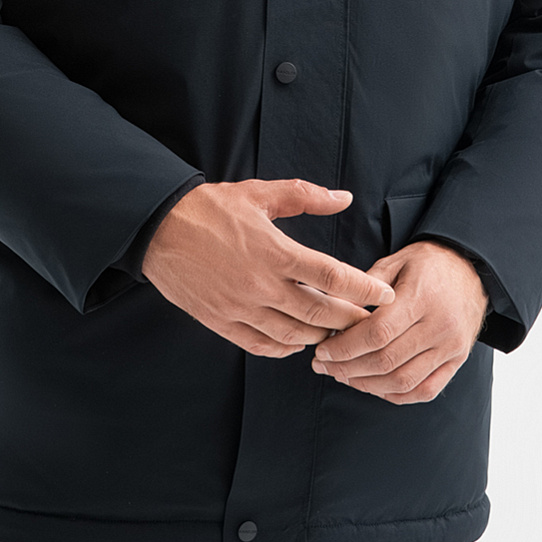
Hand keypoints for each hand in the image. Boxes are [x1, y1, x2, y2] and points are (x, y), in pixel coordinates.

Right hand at [142, 178, 396, 356]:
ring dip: (319, 337)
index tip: (384, 296)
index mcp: (274, 251)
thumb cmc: (209, 207)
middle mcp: (259, 284)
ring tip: (337, 334)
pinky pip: (259, 344)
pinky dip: (283, 348)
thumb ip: (305, 196)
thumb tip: (344, 198)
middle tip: (370, 323)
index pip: (331, 276)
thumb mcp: (259, 193)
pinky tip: (296, 343)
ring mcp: (238, 307)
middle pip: (318, 312)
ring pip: (291, 334)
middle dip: (350, 320)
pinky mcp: (219, 321)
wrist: (157, 227)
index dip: (363, 289)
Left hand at [310, 241, 488, 404]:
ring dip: (367, 385)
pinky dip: (396, 394)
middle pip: (386, 360)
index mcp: (420, 297)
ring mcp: (450, 347)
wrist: (471, 268)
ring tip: (343, 375)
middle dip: (348, 367)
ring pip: (403, 381)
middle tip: (324, 366)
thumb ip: (367, 286)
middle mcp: (439, 326)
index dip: (345, 347)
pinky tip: (374, 386)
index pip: (377, 333)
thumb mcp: (396, 261)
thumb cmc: (428, 263)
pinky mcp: (457, 361)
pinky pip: (425, 390)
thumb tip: (336, 311)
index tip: (322, 351)